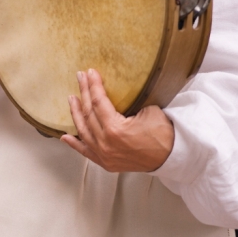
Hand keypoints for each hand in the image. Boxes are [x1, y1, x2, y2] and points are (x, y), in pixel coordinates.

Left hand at [60, 69, 174, 172]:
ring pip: (84, 130)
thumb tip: (114, 91)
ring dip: (76, 113)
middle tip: (80, 78)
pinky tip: (64, 136)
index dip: (93, 86)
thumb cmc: (164, 133)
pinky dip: (74, 143)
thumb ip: (128, 102)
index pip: (98, 102)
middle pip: (89, 113)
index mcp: (115, 130)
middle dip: (84, 93)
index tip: (90, 73)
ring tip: (72, 98)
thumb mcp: (148, 110)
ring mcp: (104, 155)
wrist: (172, 157)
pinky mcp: (105, 162)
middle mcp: (105, 143)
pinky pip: (85, 151)